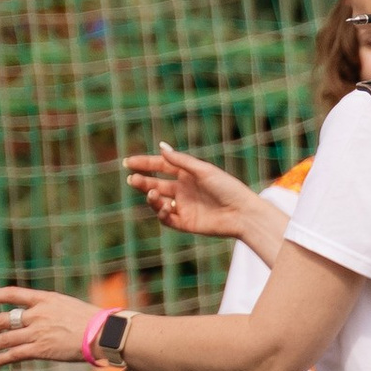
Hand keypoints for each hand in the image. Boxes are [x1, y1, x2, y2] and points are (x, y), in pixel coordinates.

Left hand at [0, 285, 110, 367]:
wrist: (104, 333)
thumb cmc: (91, 321)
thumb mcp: (66, 306)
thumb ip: (47, 311)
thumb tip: (33, 318)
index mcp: (44, 299)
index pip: (11, 294)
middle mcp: (37, 314)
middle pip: (3, 319)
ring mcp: (38, 331)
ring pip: (4, 339)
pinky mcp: (42, 349)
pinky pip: (15, 354)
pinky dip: (1, 358)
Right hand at [124, 142, 261, 238]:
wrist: (242, 213)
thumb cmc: (227, 188)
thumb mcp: (203, 171)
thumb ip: (181, 161)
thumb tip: (161, 147)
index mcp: (187, 174)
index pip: (161, 166)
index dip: (144, 164)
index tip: (128, 162)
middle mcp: (183, 190)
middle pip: (156, 184)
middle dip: (142, 182)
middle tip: (132, 179)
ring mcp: (183, 206)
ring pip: (158, 202)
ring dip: (151, 197)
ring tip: (150, 193)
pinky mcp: (185, 223)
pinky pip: (166, 218)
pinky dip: (161, 213)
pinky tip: (163, 207)